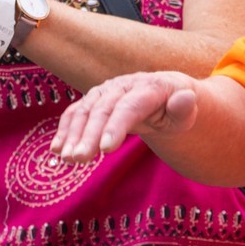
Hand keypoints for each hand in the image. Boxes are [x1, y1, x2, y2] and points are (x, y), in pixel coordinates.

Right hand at [50, 68, 207, 167]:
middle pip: (102, 110)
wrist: (164, 94)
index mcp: (148, 87)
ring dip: (72, 135)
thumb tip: (186, 98)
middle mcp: (122, 86)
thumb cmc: (177, 108)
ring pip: (85, 111)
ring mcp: (105, 92)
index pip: (130, 107)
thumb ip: (185, 108)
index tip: (106, 149)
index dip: (116, 127)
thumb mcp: (187, 111)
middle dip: (89, 135)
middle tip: (79, 159)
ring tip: (68, 159)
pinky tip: (57, 150)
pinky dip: (65, 130)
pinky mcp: (93, 101)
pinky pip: (75, 114)